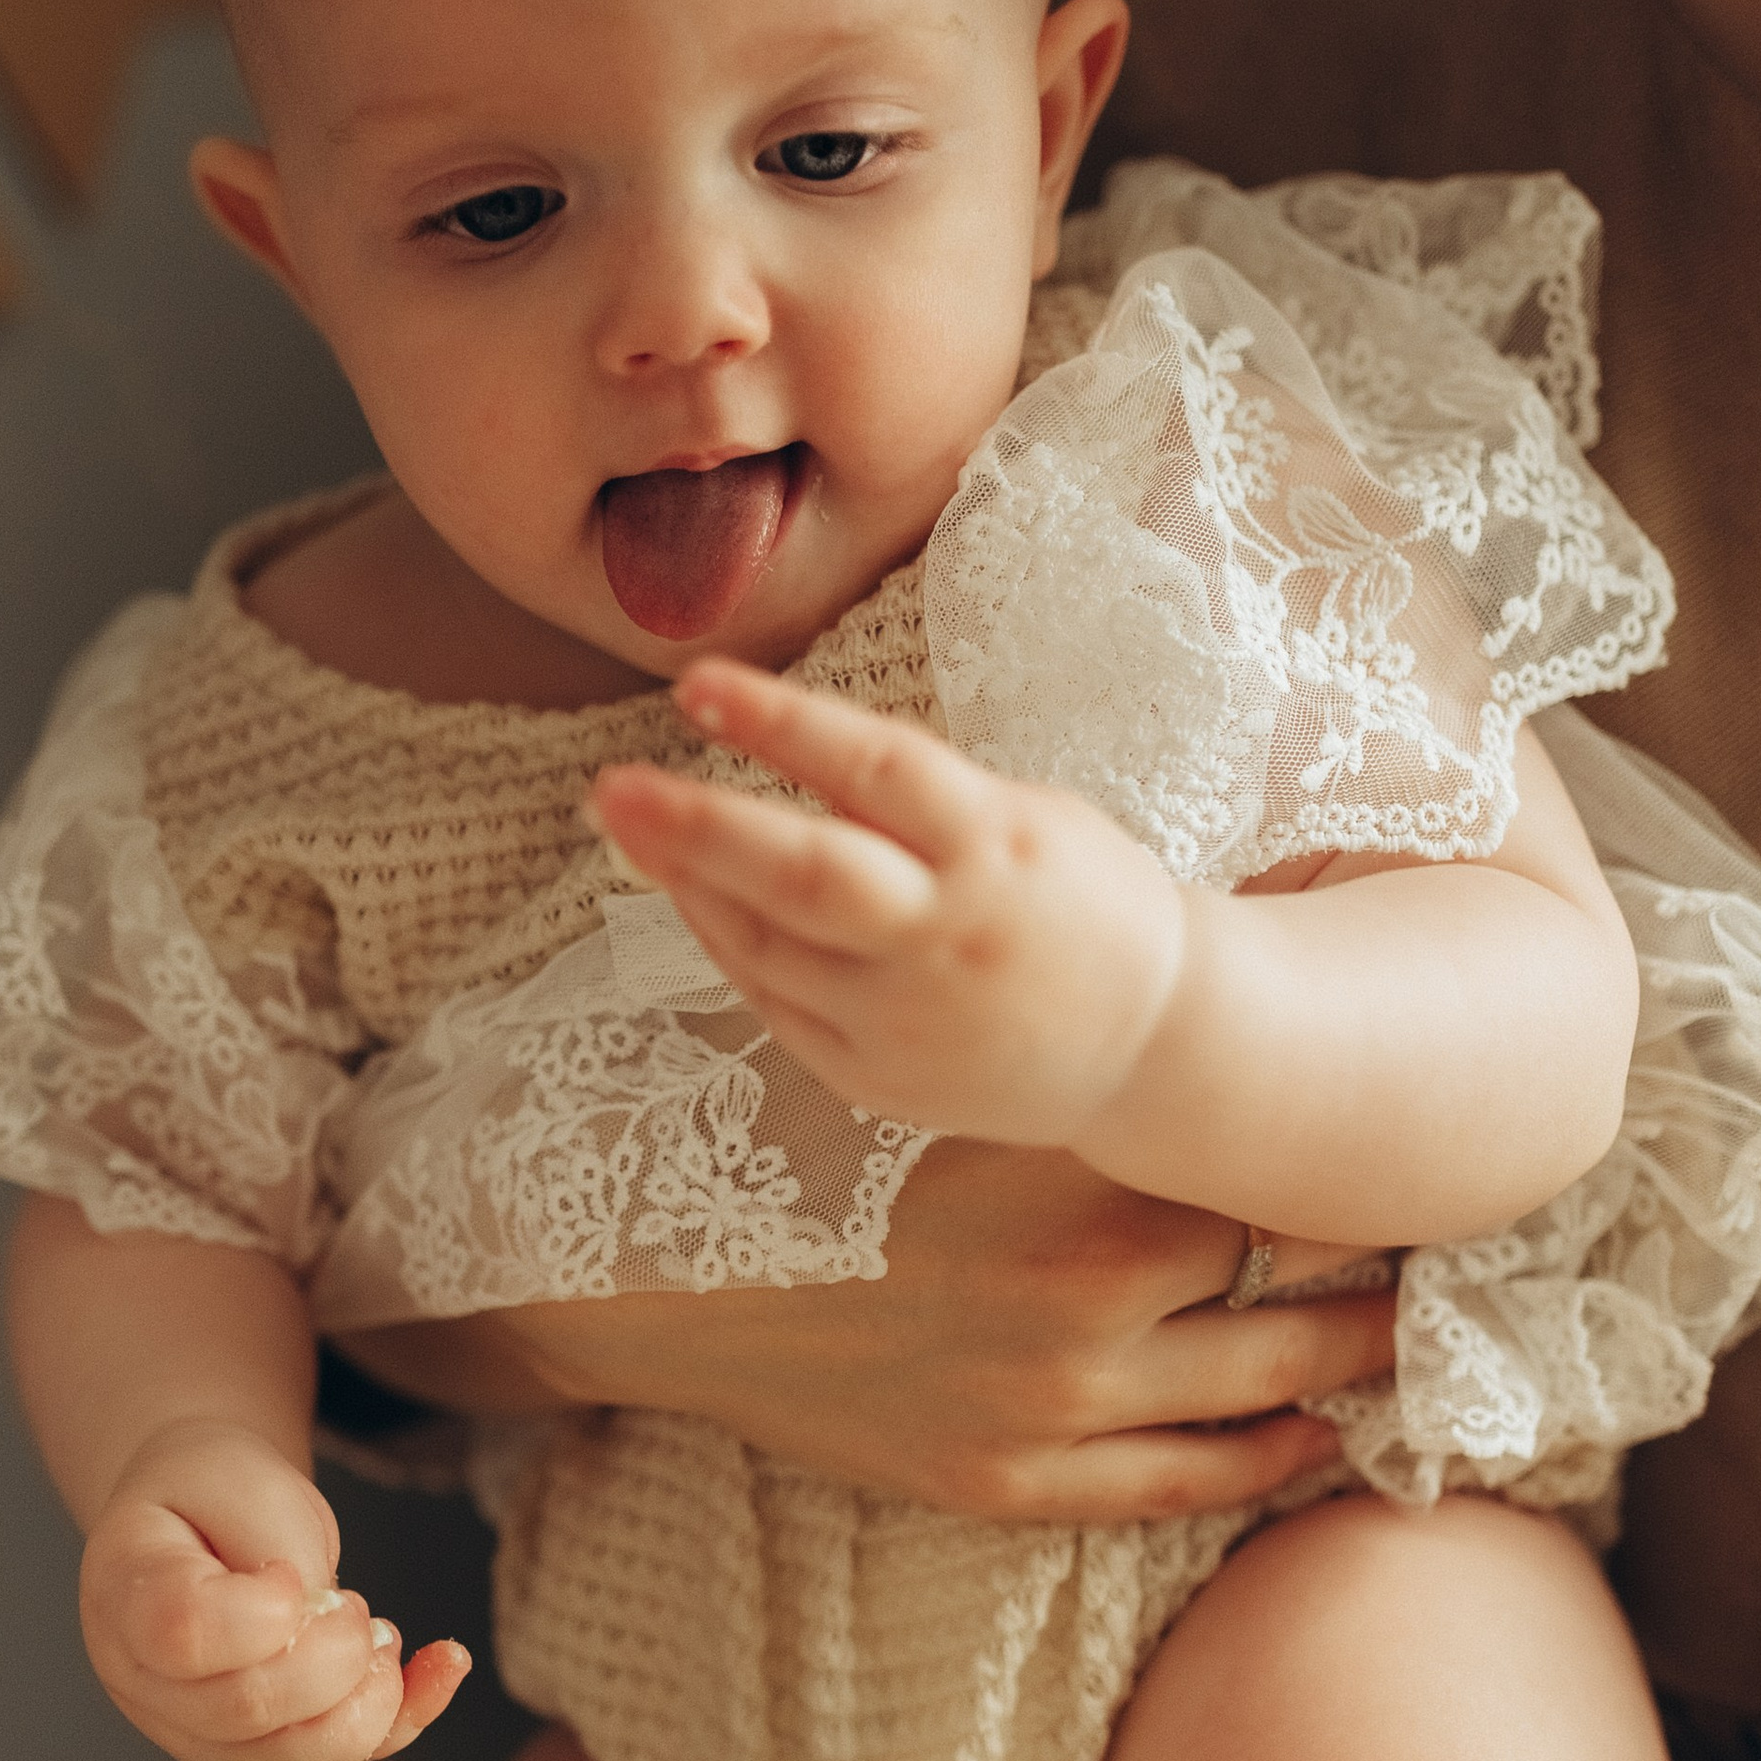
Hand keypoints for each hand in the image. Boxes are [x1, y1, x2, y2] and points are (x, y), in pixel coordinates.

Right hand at [77, 1420, 468, 1760]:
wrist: (200, 1516)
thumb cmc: (214, 1491)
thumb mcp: (244, 1478)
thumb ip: (278, 1548)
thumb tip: (323, 1630)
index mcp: (123, 1595)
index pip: (186, 1633)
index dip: (264, 1610)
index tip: (285, 1573)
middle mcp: (144, 1682)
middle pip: (246, 1709)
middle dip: (333, 1654)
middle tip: (349, 1603)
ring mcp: (193, 1732)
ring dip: (366, 1703)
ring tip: (379, 1638)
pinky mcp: (253, 1753)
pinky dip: (403, 1720)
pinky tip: (443, 1666)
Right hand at [337, 1135, 1398, 1523]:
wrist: (657, 1281)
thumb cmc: (801, 1151)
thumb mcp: (946, 1080)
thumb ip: (1076, 1067)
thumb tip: (1194, 1021)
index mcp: (1072, 1175)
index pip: (1268, 1169)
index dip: (1347, 1153)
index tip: (1412, 1133)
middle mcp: (1083, 1298)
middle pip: (1293, 1278)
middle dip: (1379, 1260)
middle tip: (1451, 1232)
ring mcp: (1052, 1405)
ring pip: (1263, 1384)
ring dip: (1351, 1357)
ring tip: (1412, 1332)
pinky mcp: (1013, 1482)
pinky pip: (1183, 1482)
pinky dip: (1268, 1460)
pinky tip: (1324, 1435)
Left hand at [591, 655, 1186, 1145]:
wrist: (1149, 1044)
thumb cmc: (1075, 902)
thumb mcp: (1021, 819)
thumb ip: (912, 797)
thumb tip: (782, 744)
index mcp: (998, 848)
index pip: (876, 769)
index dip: (782, 723)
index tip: (695, 681)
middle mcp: (948, 938)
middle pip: (806, 878)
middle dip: (698, 829)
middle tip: (611, 785)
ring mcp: (909, 1020)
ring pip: (769, 946)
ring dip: (689, 882)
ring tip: (630, 821)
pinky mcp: (878, 1079)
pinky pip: (775, 1004)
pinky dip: (723, 944)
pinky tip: (690, 894)